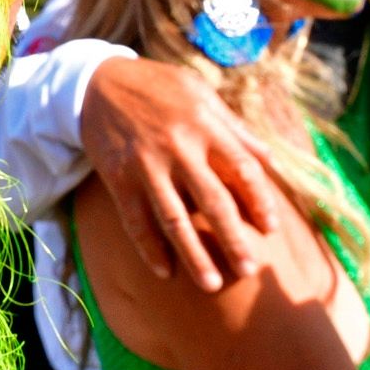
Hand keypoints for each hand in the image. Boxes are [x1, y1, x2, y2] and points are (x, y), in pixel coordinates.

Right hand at [80, 57, 279, 290]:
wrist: (98, 83)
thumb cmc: (159, 89)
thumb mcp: (202, 95)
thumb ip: (237, 129)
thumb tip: (272, 163)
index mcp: (206, 125)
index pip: (243, 169)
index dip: (260, 201)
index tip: (272, 230)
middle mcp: (179, 147)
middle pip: (213, 202)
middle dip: (233, 240)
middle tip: (250, 271)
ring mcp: (147, 165)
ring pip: (174, 219)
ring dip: (194, 256)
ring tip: (211, 285)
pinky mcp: (119, 179)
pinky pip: (136, 221)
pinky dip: (149, 249)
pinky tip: (164, 272)